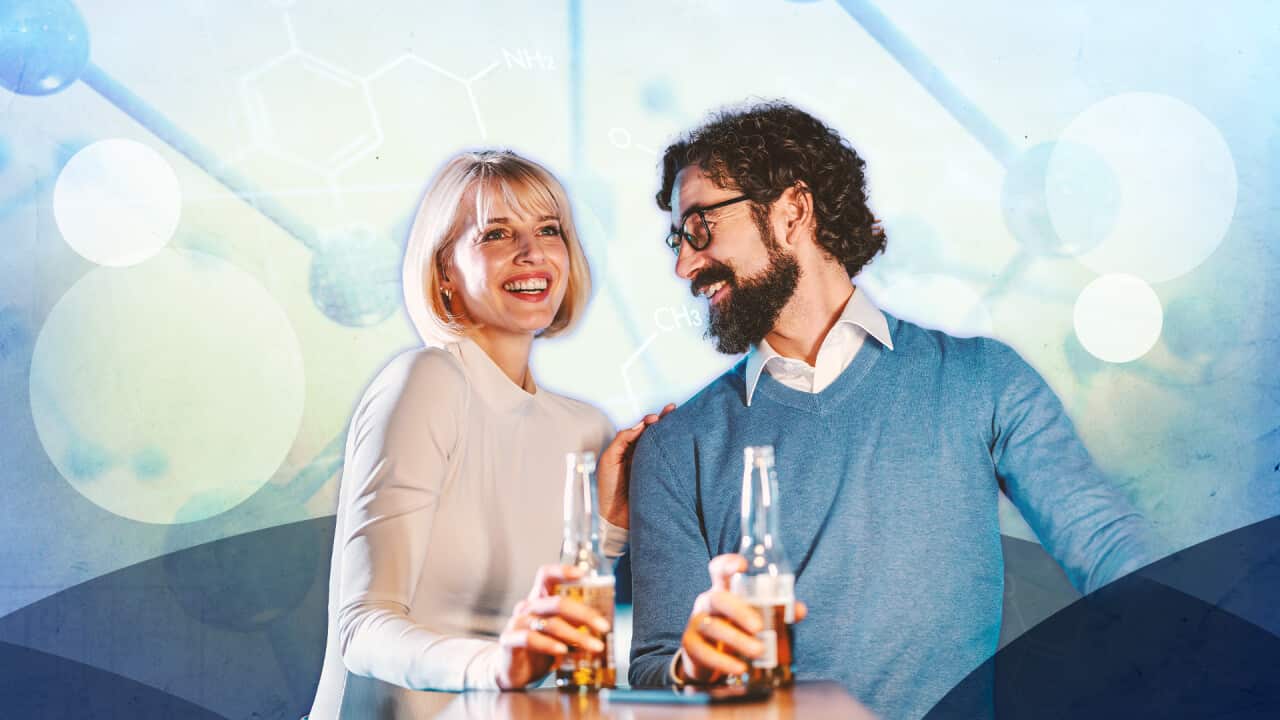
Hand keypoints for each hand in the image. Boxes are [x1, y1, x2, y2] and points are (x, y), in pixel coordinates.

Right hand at [495, 564, 611, 689]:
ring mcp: (517, 622)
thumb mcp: (559, 632)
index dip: (563, 571)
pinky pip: (530, 638)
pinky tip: (562, 651)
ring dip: (575, 635)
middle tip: (602, 626)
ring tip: (592, 646)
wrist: (513, 670)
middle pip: (557, 602)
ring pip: (549, 623)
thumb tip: (601, 624)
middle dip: (584, 614)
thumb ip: (574, 624)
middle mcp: (528, 607)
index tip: (583, 573)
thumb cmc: (539, 647)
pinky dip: (549, 645)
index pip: (547, 576)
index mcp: (540, 599)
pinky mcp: (509, 640)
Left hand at [597, 403, 675, 528]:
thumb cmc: (608, 489)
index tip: (655, 418)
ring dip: (673, 434)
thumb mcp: (609, 460)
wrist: (614, 518)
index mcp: (628, 450)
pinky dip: (677, 453)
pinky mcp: (662, 479)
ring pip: (664, 446)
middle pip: (656, 435)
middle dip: (665, 421)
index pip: (641, 431)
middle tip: (673, 409)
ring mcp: (653, 467)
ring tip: (681, 421)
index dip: (650, 421)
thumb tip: (640, 425)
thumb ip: (622, 440)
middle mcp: (642, 456)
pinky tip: (683, 444)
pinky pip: (671, 464)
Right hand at [678, 554, 807, 684]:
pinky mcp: (690, 644)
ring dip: (736, 639)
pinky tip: (740, 668)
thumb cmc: (735, 628)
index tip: (742, 566)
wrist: (708, 657)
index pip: (719, 570)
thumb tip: (800, 609)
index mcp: (723, 590)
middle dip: (739, 611)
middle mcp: (707, 602)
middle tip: (759, 627)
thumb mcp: (753, 617)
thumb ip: (777, 611)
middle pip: (718, 599)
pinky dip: (723, 662)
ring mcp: (696, 622)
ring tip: (757, 651)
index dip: (728, 564)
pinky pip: (703, 651)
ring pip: (711, 626)